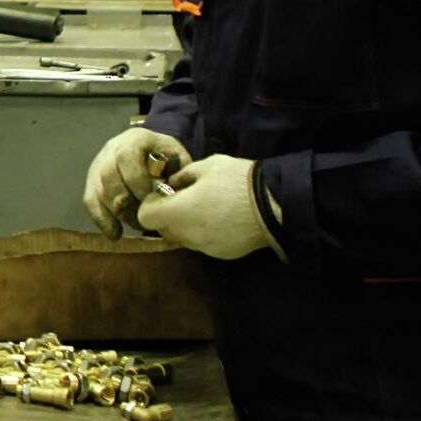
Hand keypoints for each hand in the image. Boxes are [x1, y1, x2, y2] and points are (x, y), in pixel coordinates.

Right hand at [83, 126, 190, 236]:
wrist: (154, 151)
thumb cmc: (169, 158)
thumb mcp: (179, 159)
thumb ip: (178, 175)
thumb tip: (172, 198)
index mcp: (135, 139)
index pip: (126, 157)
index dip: (137, 182)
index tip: (153, 202)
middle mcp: (112, 148)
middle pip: (107, 174)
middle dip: (125, 201)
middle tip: (144, 217)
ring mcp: (99, 164)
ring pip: (98, 189)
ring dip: (116, 212)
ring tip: (137, 223)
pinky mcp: (93, 181)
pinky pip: (90, 200)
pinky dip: (102, 220)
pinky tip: (115, 234)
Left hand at [137, 154, 282, 260]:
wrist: (275, 205)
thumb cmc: (237, 181)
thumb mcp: (206, 166)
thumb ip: (182, 176)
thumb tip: (171, 185)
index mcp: (180, 212)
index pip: (145, 217)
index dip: (150, 204)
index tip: (164, 194)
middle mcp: (188, 235)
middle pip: (163, 230)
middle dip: (167, 215)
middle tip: (184, 198)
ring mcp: (205, 248)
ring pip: (182, 238)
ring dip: (185, 225)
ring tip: (205, 207)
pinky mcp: (222, 254)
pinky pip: (202, 244)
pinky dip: (203, 233)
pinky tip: (220, 218)